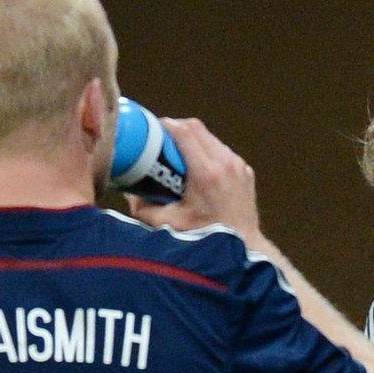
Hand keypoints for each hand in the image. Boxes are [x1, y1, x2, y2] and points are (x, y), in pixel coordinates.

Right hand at [126, 117, 262, 247]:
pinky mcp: (245, 172)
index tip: (153, 128)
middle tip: (161, 140)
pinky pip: (223, 152)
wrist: (244, 248)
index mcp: (205, 173)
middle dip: (177, 128)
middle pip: (197, 128)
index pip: (184, 131)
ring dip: (193, 140)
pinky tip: (198, 169)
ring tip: (178, 154)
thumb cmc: (206, 238)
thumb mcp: (169, 224)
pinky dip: (209, 153)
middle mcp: (225, 164)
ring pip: (211, 138)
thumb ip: (143, 208)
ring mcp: (238, 166)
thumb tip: (128, 192)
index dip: (165, 124)